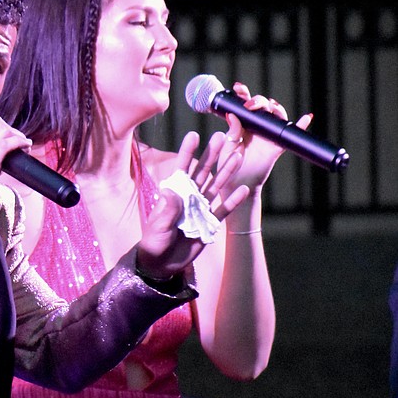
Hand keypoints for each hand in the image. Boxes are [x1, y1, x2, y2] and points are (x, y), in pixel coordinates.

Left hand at [136, 131, 250, 279]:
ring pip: (216, 187)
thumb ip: (166, 209)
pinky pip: (224, 210)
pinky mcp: (210, 223)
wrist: (163, 263)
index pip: (181, 168)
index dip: (187, 152)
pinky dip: (234, 201)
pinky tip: (244, 189)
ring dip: (226, 172)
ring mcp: (201, 208)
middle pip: (203, 172)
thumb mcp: (158, 225)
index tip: (193, 134)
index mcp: (174, 193)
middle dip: (212, 155)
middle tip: (222, 137)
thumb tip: (170, 190)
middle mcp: (189, 196)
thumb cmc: (154, 241)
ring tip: (238, 156)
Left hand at [221, 81, 312, 192]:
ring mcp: (269, 135)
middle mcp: (257, 126)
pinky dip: (301, 126)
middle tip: (249, 104)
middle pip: (263, 107)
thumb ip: (232, 131)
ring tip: (272, 106)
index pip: (245, 104)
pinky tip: (307, 117)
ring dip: (276, 108)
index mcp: (243, 123)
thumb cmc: (229, 163)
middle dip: (258, 101)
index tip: (238, 87)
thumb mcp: (228, 145)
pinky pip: (291, 135)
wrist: (238, 182)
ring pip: (277, 116)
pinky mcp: (277, 146)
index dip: (243, 94)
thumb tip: (232, 114)